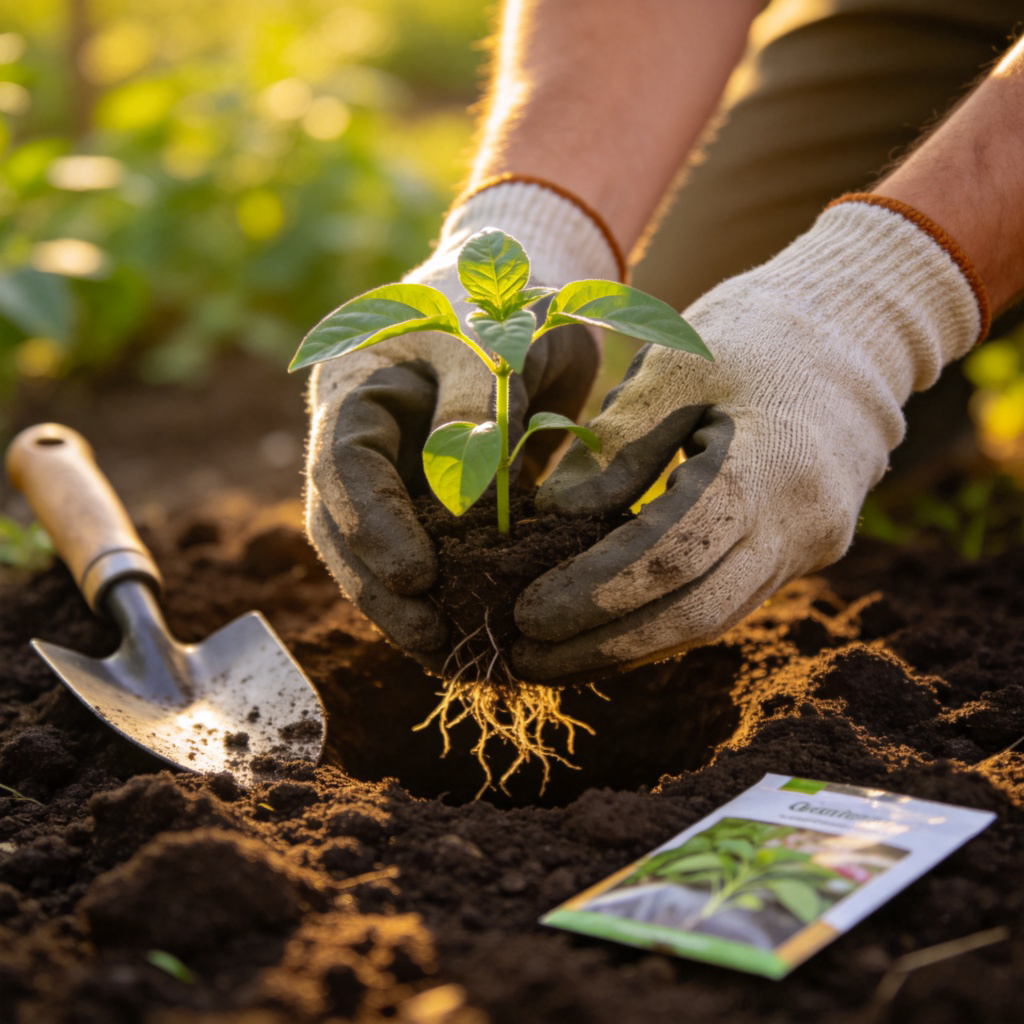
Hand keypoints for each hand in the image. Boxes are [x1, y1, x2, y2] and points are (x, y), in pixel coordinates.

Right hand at [305, 182, 617, 659]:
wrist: (525, 304)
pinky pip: (427, 550)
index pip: (343, 463)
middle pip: (343, 522)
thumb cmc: (504, 306)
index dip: (371, 524)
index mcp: (357, 386)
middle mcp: (363, 438)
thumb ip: (478, 406)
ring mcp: (392, 472)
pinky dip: (445, 588)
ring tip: (446, 647)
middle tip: (429, 633)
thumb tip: (465, 508)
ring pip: (377, 547)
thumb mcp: (495, 337)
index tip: (415, 577)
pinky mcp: (429, 501)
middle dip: (380, 583)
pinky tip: (465, 626)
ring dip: (405, 601)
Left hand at [511, 199, 983, 679]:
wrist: (857, 331)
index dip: (593, 593)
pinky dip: (662, 620)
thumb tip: (550, 519)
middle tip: (524, 660)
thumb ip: (613, 449)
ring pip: (712, 621)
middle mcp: (800, 523)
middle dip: (603, 644)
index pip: (670, 555)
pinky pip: (726, 602)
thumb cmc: (752, 334)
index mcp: (770, 466)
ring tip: (551, 658)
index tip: (526, 613)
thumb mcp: (673, 371)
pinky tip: (606, 630)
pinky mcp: (801, 553)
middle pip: (695, 614)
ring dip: (628, 646)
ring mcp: (809, 546)